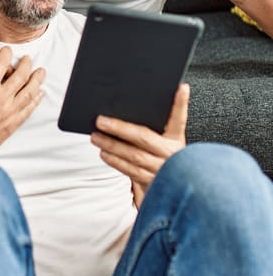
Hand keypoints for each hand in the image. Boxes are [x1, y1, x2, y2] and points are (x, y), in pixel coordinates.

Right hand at [0, 47, 44, 158]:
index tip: (8, 50)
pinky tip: (39, 94)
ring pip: (29, 91)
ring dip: (37, 80)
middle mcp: (1, 97)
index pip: (1, 64)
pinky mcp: (12, 124)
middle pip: (20, 76)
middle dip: (26, 64)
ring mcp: (9, 111)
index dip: (6, 54)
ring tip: (41, 72)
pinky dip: (36, 100)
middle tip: (29, 59)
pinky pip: (29, 109)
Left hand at [90, 83, 188, 206]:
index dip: (181, 102)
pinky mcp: (152, 183)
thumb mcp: (165, 141)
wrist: (175, 188)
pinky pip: (130, 170)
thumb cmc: (163, 158)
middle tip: (100, 120)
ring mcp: (162, 169)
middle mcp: (171, 153)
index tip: (181, 87)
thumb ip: (153, 127)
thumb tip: (129, 107)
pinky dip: (115, 161)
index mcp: (176, 139)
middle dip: (119, 128)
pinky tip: (104, 153)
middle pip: (144, 137)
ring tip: (96, 137)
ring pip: (133, 155)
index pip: (179, 118)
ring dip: (111, 145)